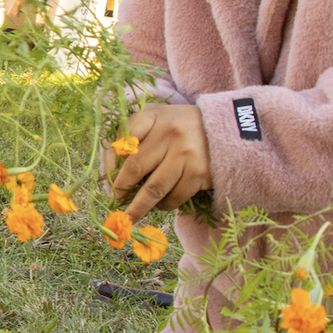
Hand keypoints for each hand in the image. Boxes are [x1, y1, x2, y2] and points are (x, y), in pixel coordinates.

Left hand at [105, 102, 212, 220]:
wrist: (227, 129)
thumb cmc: (182, 127)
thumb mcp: (159, 119)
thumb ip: (135, 135)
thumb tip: (110, 173)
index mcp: (153, 116)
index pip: (122, 139)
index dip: (109, 162)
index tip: (105, 179)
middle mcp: (168, 133)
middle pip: (135, 168)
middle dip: (121, 189)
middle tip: (116, 202)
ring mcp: (185, 154)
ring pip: (153, 189)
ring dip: (139, 207)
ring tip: (130, 216)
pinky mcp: (199, 173)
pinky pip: (174, 197)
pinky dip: (164, 206)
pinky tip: (160, 206)